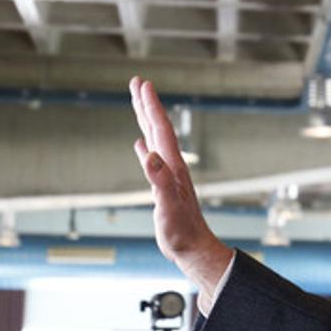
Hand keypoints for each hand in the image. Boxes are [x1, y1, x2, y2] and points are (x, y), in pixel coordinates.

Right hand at [129, 77, 232, 305]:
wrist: (193, 248)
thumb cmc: (181, 231)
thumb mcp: (168, 206)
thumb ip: (159, 180)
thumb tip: (149, 154)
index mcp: (172, 166)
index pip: (161, 129)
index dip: (152, 106)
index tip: (143, 84)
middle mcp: (172, 166)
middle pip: (158, 128)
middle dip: (147, 104)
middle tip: (137, 81)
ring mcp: (168, 176)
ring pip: (155, 140)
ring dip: (145, 120)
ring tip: (137, 103)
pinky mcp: (163, 187)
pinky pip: (152, 160)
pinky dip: (145, 148)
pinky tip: (141, 145)